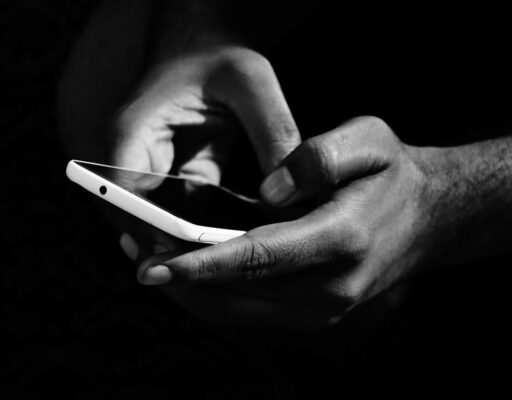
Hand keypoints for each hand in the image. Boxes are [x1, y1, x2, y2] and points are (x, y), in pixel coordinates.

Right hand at [108, 46, 299, 253]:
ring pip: (161, 228)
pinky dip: (209, 237)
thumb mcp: (250, 81)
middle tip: (222, 278)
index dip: (151, 230)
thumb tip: (290, 191)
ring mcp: (152, 176)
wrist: (203, 46)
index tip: (190, 258)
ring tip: (236, 273)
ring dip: (192, 249)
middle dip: (175, 250)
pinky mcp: (177, 184)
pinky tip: (245, 250)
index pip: (124, 196)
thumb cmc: (218, 54)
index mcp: (131, 134)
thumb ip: (272, 130)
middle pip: (139, 222)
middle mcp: (132, 161)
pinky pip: (185, 222)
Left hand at [136, 116, 434, 328]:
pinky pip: (249, 313)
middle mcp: (330, 289)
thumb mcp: (370, 139)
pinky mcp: (313, 316)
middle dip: (179, 279)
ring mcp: (323, 311)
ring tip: (146, 258)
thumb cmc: (391, 174)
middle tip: (132, 251)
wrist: (428, 218)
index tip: (152, 264)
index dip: (199, 263)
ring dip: (189, 291)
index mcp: (340, 241)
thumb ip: (320, 156)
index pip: (255, 258)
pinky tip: (185, 270)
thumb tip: (269, 191)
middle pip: (236, 294)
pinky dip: (212, 295)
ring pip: (236, 312)